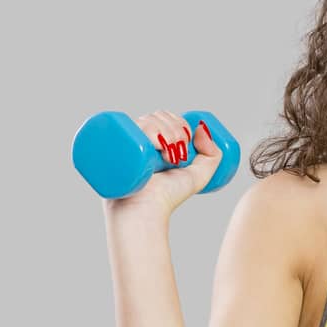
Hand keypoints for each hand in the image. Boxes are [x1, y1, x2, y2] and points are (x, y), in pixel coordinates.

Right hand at [103, 111, 222, 224]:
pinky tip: (156, 148)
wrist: (143, 211)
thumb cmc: (166, 197)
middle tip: (176, 158)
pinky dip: (150, 132)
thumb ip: (211, 156)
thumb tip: (203, 128)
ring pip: (148, 119)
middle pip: (158, 115)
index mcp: (153, 140)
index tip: (185, 147)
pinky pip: (134, 125)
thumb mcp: (197, 177)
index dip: (180, 125)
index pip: (166, 117)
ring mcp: (125, 140)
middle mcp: (138, 138)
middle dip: (176, 131)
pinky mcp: (115, 144)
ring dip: (166, 134)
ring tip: (166, 159)